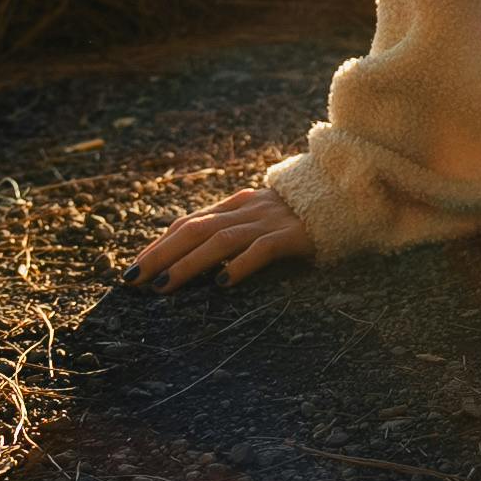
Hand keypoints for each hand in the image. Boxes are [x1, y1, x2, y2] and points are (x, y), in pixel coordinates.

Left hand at [129, 182, 313, 290]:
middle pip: (195, 230)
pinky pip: (262, 249)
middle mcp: (247, 210)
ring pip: (220, 240)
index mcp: (237, 206)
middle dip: (160, 255)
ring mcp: (270, 221)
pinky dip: (240, 265)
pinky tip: (222, 283)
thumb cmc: (303, 215)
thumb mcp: (263, 219)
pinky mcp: (293, 236)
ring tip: (163, 286)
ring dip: (188, 263)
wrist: (348, 194)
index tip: (135, 268)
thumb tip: (199, 258)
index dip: (159, 245)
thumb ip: (235, 230)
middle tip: (133, 280)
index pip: (189, 224)